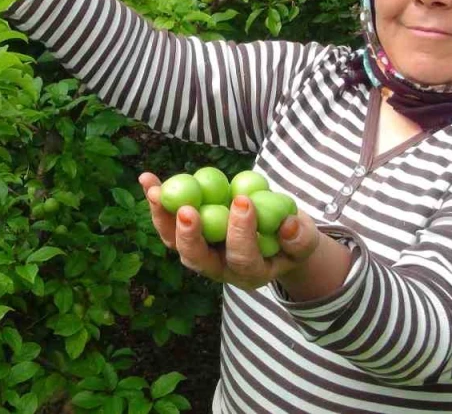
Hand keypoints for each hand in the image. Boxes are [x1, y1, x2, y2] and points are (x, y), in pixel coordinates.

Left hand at [138, 171, 321, 289]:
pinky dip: (157, 201)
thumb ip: (299, 237)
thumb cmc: (291, 239)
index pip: (242, 259)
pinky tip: (147, 179)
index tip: (244, 203)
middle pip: (197, 259)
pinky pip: (168, 222)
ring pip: (175, 242)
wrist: (274, 240)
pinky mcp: (187, 237)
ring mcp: (200, 254)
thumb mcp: (304, 240)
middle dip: (189, 235)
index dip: (241, 233)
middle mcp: (219, 269)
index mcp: (251, 273)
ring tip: (154, 190)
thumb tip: (287, 226)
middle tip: (187, 210)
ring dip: (162, 216)